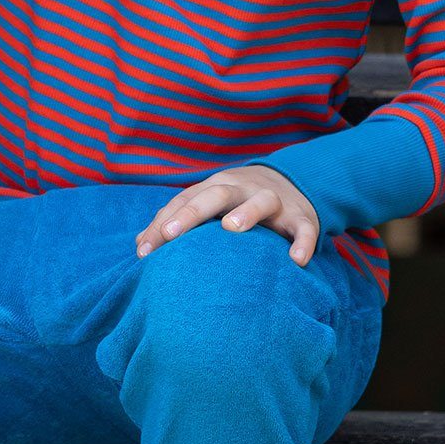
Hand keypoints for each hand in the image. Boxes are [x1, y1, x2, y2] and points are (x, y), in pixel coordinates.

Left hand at [135, 165, 319, 266]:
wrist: (293, 183)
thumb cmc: (238, 202)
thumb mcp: (209, 204)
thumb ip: (177, 220)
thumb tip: (140, 245)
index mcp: (215, 186)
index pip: (184, 201)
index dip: (162, 223)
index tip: (144, 250)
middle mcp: (242, 188)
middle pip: (215, 194)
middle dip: (192, 213)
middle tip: (171, 234)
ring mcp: (274, 200)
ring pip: (261, 201)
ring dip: (246, 212)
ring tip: (231, 229)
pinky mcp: (301, 216)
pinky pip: (304, 228)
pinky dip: (303, 242)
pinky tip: (296, 260)